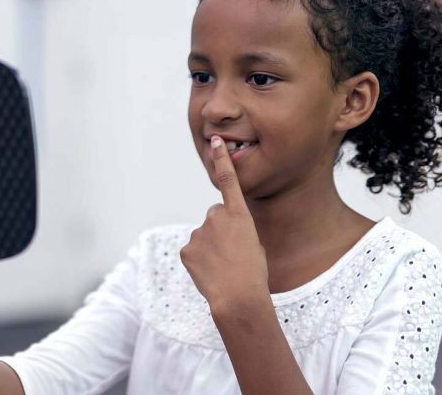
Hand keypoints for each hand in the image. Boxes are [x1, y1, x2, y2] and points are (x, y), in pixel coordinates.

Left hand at [181, 136, 269, 314]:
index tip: (215, 142)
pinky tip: (210, 273)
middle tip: (232, 253)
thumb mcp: (254, 245)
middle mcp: (216, 218)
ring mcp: (199, 232)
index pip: (229, 181)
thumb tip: (220, 230)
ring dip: (211, 249)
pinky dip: (200, 261)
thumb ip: (236, 229)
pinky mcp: (187, 249)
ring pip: (204, 237)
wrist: (239, 298)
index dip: (222, 161)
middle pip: (215, 217)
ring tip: (224, 267)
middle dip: (220, 231)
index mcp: (239, 215)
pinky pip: (194, 251)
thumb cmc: (254, 274)